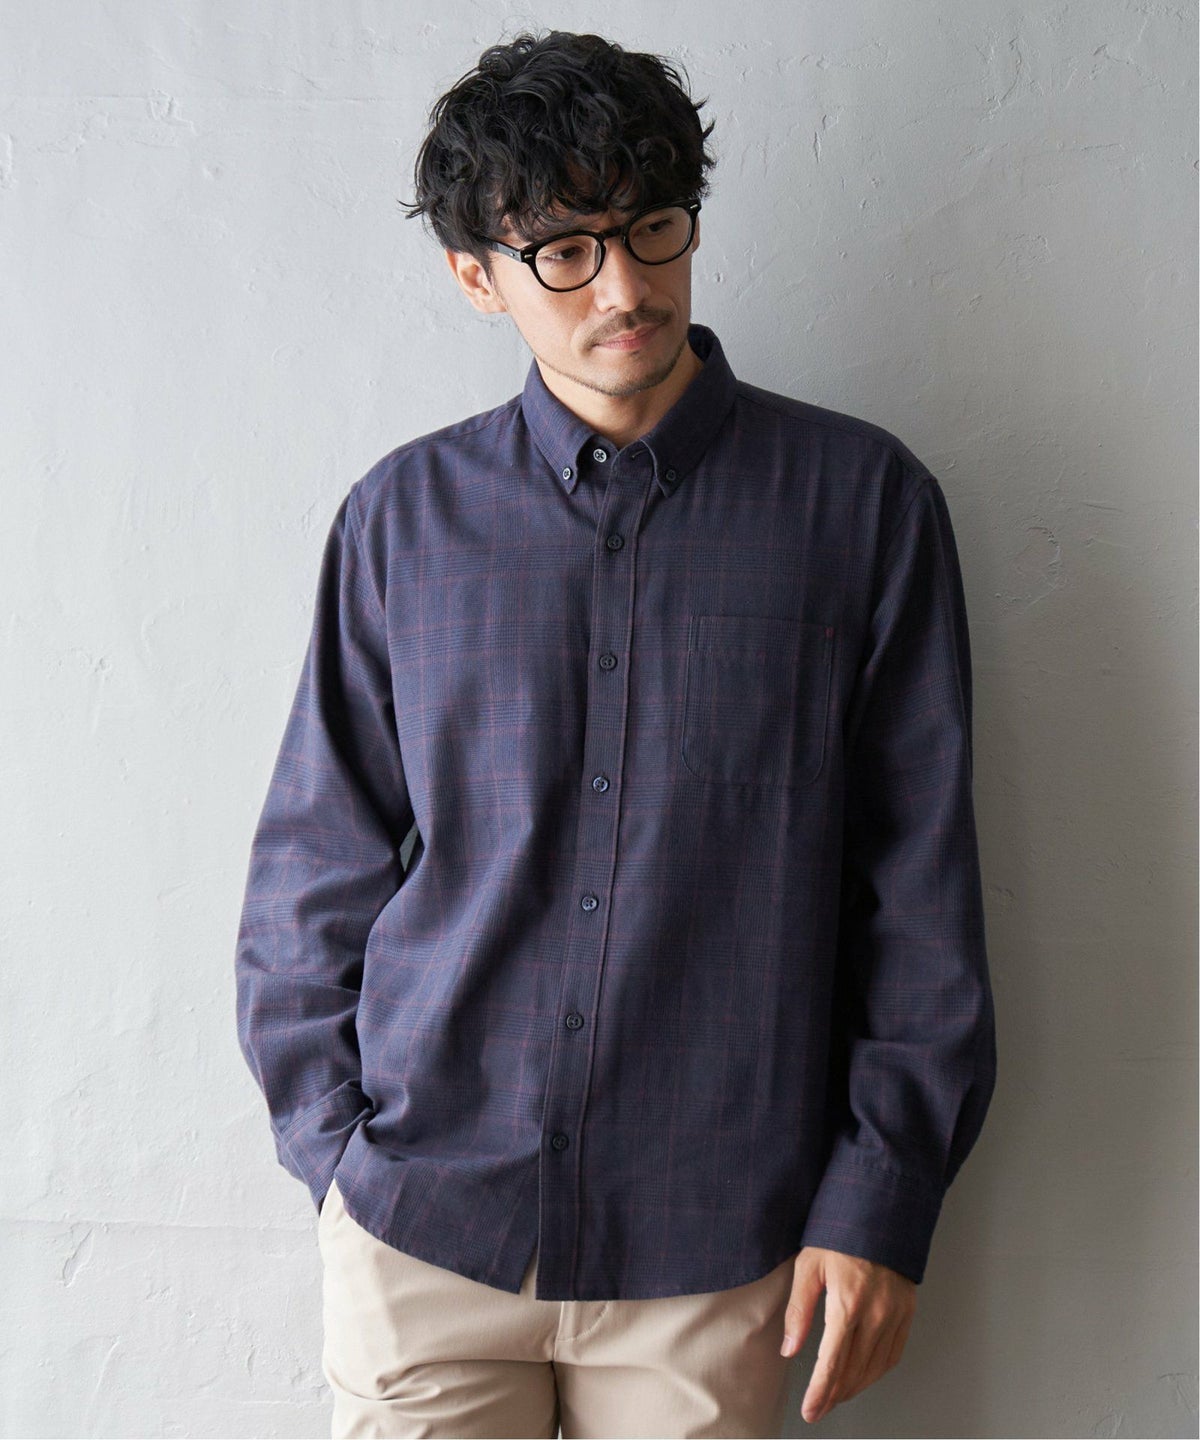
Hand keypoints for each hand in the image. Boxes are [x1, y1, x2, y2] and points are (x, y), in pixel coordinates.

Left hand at [780, 1245, 916, 1424]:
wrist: (879, 1211)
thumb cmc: (838, 1234)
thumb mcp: (808, 1266)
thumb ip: (798, 1311)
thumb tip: (789, 1349)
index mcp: (847, 1303)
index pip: (832, 1363)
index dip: (820, 1392)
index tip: (810, 1411)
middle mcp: (876, 1314)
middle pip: (854, 1371)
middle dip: (834, 1395)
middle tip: (818, 1409)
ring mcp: (895, 1315)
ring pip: (875, 1368)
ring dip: (855, 1387)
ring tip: (836, 1396)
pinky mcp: (907, 1312)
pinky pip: (893, 1354)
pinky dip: (877, 1372)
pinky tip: (863, 1376)